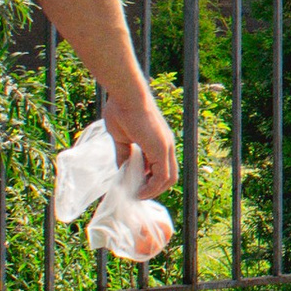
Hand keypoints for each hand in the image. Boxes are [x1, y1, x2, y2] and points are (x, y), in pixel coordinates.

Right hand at [103, 82, 178, 196]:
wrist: (126, 95)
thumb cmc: (121, 110)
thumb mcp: (122, 138)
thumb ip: (125, 154)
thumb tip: (122, 169)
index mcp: (159, 141)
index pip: (162, 167)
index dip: (152, 180)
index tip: (137, 186)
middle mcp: (167, 144)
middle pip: (169, 176)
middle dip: (154, 188)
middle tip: (138, 194)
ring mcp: (166, 146)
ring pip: (168, 178)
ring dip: (153, 190)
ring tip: (137, 195)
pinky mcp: (161, 148)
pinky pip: (162, 175)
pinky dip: (152, 187)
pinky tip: (139, 191)